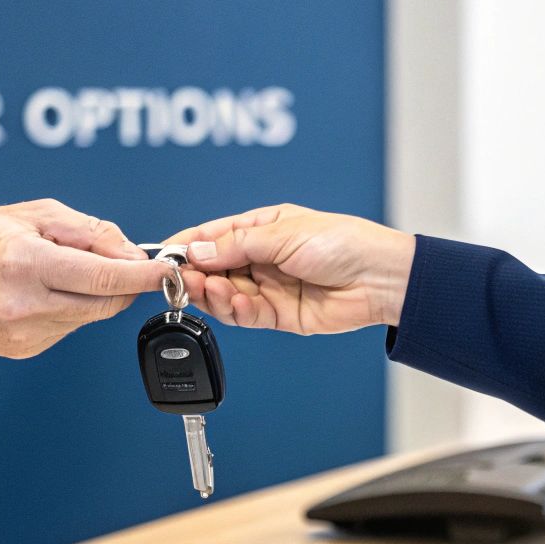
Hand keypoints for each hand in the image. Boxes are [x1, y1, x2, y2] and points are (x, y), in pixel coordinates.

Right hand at [0, 199, 170, 357]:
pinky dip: (66, 308)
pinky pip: (66, 327)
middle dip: (121, 281)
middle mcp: (24, 304)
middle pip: (105, 301)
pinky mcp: (22, 350)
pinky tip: (35, 293)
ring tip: (53, 270)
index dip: (142, 276)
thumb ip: (86, 231)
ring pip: (89, 315)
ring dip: (90, 293)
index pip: (103, 276)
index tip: (167, 272)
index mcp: (24, 262)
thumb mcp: (26, 215)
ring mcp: (23, 334)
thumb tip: (131, 253)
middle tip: (114, 259)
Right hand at [165, 204, 414, 333]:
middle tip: (183, 279)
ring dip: (214, 294)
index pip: (214, 236)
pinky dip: (236, 311)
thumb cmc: (344, 242)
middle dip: (197, 274)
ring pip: (227, 295)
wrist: (379, 278)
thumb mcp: (284, 233)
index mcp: (262, 228)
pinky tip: (236, 303)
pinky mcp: (280, 315)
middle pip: (215, 269)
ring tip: (209, 289)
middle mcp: (262, 258)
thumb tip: (198, 252)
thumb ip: (237, 245)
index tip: (165, 255)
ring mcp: (270, 287)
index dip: (188, 245)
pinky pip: (247, 315)